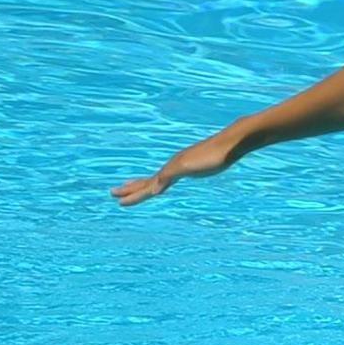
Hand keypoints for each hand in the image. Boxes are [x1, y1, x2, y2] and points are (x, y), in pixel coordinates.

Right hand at [112, 128, 241, 205]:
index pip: (147, 185)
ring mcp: (182, 166)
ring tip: (132, 187)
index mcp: (170, 168)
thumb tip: (153, 190)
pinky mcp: (193, 167)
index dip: (133, 194)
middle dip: (130, 188)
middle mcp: (172, 166)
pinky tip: (164, 183)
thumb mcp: (189, 166)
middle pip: (147, 180)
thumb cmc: (212, 155)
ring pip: (158, 178)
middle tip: (113, 193)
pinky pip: (170, 177)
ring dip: (144, 184)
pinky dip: (162, 182)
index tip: (118, 201)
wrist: (231, 143)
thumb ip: (169, 175)